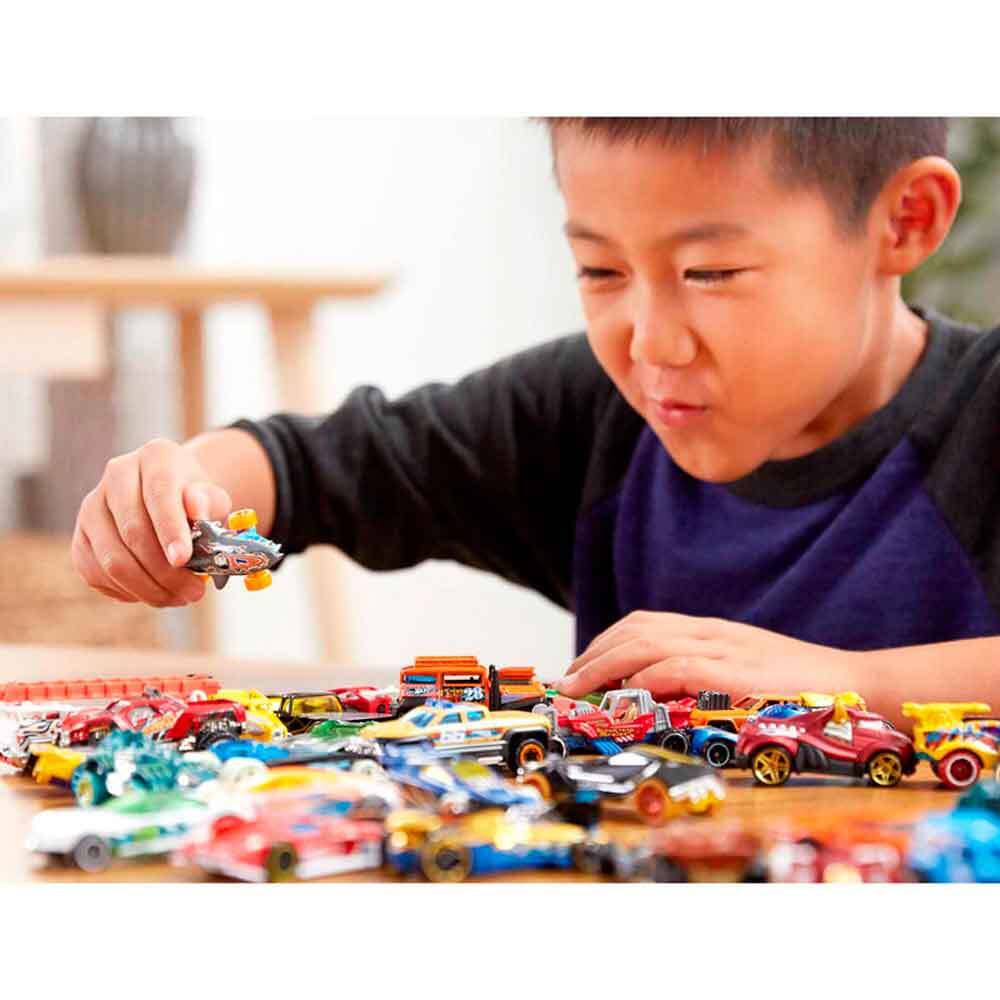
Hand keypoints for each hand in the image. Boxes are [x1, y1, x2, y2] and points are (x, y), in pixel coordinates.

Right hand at [72, 438, 232, 607]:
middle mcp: (116, 476)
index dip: (170, 530)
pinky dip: (127, 592)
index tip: (183, 559)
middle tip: (193, 592)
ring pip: (112, 559)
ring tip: (179, 597)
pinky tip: (155, 593)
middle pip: (132, 532)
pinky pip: (96, 574)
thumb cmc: (195, 500)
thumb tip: (196, 509)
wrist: (172, 499)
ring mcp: (92, 507)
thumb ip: (209, 502)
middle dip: (165, 570)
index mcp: (155, 457)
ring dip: (148, 588)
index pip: (159, 494)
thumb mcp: (212, 496)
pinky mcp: (80, 537)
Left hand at [557, 611, 859, 700]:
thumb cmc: (802, 687)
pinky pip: (683, 667)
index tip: (580, 668)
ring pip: (648, 643)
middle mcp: (712, 633)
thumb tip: (657, 696)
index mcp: (712, 631)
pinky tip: (626, 693)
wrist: (856, 684)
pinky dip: (648, 677)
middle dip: (593, 654)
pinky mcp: (738, 673)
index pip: (643, 624)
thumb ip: (705, 676)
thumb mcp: (745, 673)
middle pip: (636, 629)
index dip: (604, 642)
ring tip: (579, 689)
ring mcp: (725, 648)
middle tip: (566, 683)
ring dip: (605, 666)